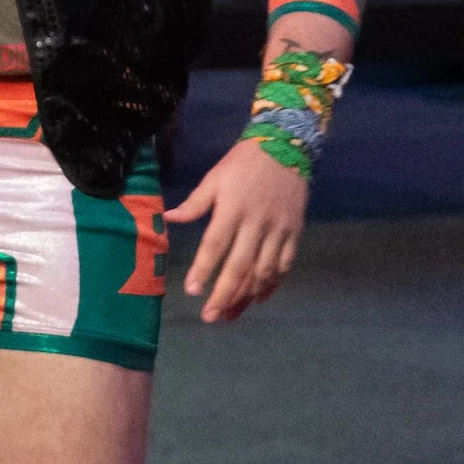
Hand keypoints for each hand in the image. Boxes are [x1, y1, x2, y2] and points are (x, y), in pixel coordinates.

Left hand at [165, 136, 308, 322]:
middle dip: (224, 295)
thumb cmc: (243, 163)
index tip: (192, 291)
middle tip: (210, 317)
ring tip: (230, 314)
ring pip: (263, 272)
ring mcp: (278, 231)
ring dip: (246, 296)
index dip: (203, 270)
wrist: (286, 147)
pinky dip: (272, 286)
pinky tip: (258, 299)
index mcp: (232, 209)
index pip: (215, 245)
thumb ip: (194, 203)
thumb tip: (168, 219)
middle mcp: (256, 224)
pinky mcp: (295, 233)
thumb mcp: (214, 177)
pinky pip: (284, 266)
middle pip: (240, 266)